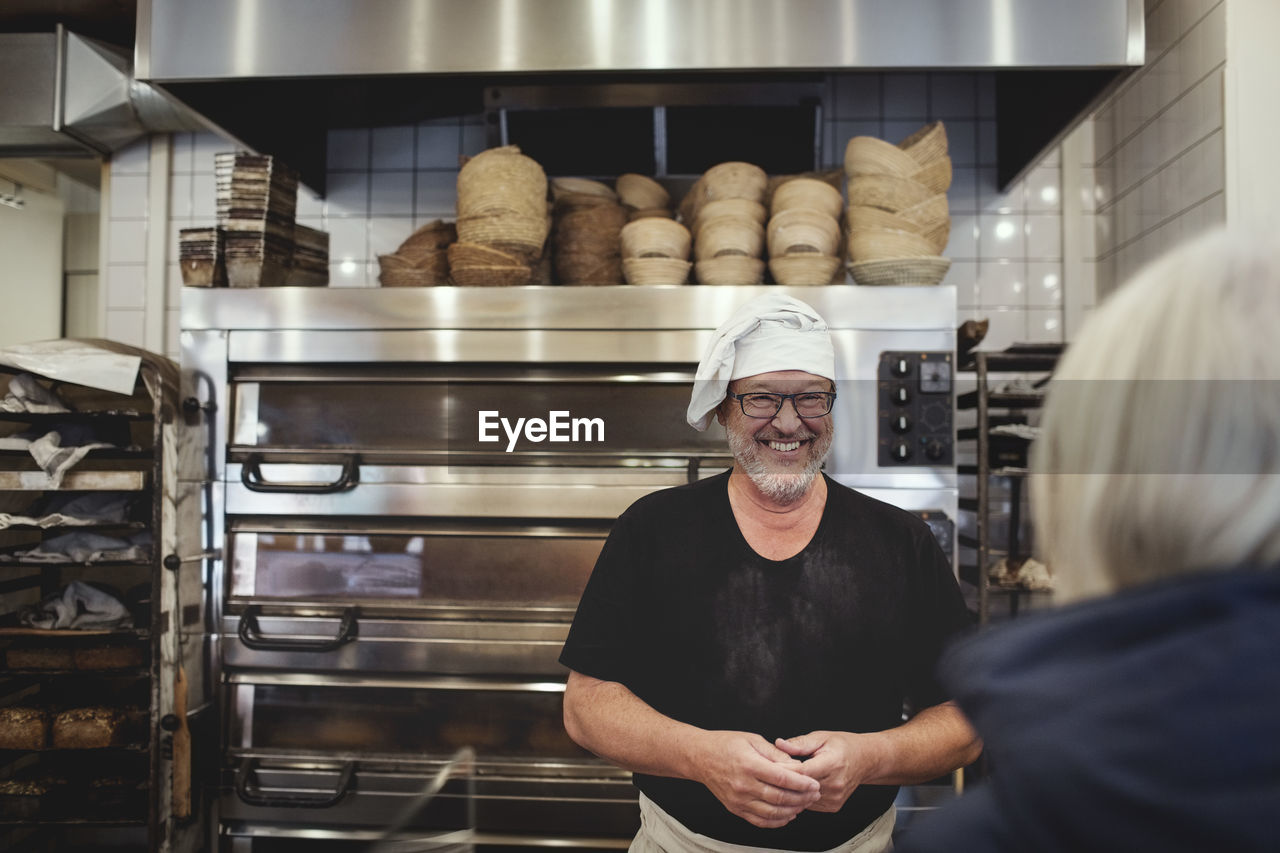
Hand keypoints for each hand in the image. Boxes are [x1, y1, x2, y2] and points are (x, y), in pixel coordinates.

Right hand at [692, 731, 821, 827]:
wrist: (700, 757)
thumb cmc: (726, 744)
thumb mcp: (753, 739)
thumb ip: (776, 753)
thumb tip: (797, 765)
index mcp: (749, 764)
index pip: (783, 778)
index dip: (802, 783)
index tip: (815, 784)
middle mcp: (743, 785)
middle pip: (780, 798)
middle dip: (802, 798)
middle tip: (815, 794)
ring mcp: (739, 800)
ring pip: (772, 813)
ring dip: (793, 811)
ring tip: (805, 804)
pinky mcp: (735, 808)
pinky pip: (760, 821)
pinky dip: (777, 821)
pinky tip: (788, 815)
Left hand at [775, 731, 878, 812]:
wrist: (865, 760)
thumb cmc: (843, 746)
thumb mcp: (822, 737)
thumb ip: (800, 743)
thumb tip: (780, 744)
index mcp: (833, 764)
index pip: (802, 771)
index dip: (783, 769)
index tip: (767, 765)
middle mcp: (835, 784)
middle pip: (801, 788)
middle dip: (783, 782)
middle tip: (766, 774)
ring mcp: (835, 798)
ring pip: (803, 799)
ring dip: (790, 791)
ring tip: (778, 781)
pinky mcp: (833, 806)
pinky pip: (809, 804)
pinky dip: (800, 797)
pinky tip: (794, 788)